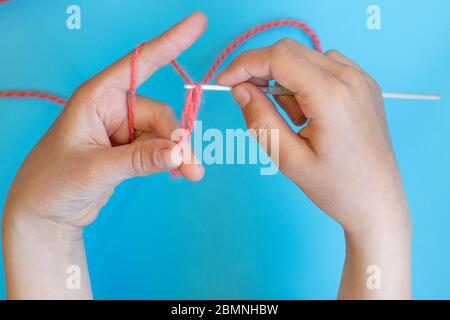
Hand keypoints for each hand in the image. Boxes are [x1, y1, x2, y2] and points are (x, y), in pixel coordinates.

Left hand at [3, 12, 206, 298]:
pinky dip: (171, 160)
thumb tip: (181, 152)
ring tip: (189, 174)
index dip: (170, 43)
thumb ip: (139, 159)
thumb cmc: (54, 182)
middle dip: (176, 139)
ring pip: (164, 134)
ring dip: (177, 154)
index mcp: (97, 97)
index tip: (198, 23)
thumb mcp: (96, 169)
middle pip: (159, 114)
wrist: (46, 213)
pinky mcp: (130, 149)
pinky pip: (160, 148)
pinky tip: (179, 172)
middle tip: (189, 165)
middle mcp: (113, 108)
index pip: (138, 64)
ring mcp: (123, 130)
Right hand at [217, 39, 410, 298]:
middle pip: (291, 51)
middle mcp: (350, 78)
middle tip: (249, 100)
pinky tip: (311, 113)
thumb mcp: (289, 159)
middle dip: (262, 71)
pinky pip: (325, 67)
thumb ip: (260, 119)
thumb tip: (239, 89)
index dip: (244, 64)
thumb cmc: (336, 188)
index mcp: (331, 96)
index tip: (224, 82)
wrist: (379, 203)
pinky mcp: (365, 85)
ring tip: (295, 121)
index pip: (278, 58)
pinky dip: (306, 82)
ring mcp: (361, 79)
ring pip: (306, 58)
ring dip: (286, 81)